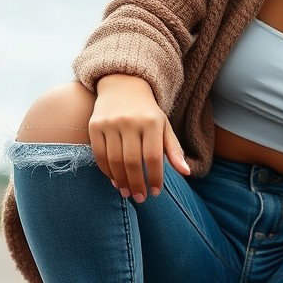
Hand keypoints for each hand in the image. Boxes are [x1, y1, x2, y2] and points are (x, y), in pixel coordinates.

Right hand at [88, 76, 190, 202]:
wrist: (123, 85)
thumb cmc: (147, 112)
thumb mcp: (164, 126)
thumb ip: (174, 150)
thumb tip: (186, 173)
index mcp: (151, 122)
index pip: (154, 157)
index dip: (155, 178)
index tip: (156, 193)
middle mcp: (130, 121)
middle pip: (133, 161)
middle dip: (137, 184)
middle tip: (140, 198)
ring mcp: (110, 123)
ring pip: (114, 160)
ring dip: (121, 181)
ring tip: (126, 192)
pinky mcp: (95, 125)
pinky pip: (99, 154)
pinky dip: (106, 171)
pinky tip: (114, 179)